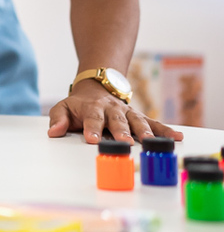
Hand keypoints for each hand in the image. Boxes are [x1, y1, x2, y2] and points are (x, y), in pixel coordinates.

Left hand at [48, 81, 183, 143]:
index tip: (92, 139)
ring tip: (150, 142)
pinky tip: (177, 137)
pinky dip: (166, 130)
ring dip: (144, 131)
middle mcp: (112, 109)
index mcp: (91, 107)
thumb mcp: (63, 107)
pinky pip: (154, 123)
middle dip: (120, 131)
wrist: (96, 88)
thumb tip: (53, 132)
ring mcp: (128, 112)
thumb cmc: (79, 105)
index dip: (92, 128)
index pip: (91, 118)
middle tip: (124, 141)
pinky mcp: (140, 117)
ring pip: (137, 121)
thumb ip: (58, 119)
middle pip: (116, 120)